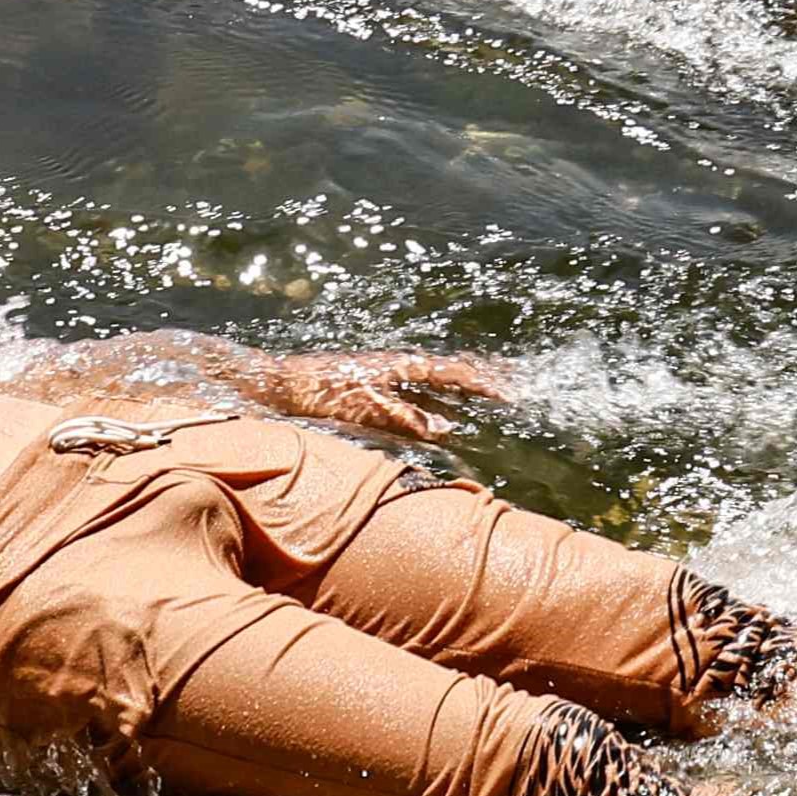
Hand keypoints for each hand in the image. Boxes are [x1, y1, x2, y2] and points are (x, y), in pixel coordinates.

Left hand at [261, 351, 509, 441]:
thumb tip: (447, 429)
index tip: (511, 393)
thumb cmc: (323, 395)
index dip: (482, 383)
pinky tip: (447, 418)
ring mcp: (389, 376)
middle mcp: (399, 367)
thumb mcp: (367, 409)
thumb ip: (407, 419)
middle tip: (514, 386)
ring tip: (493, 395)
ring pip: (437, 382)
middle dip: (482, 379)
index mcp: (401, 366)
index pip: (452, 372)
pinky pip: (420, 393)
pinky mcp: (376, 387)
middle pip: (450, 371)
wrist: (283, 385)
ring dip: (464, 390)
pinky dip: (441, 402)